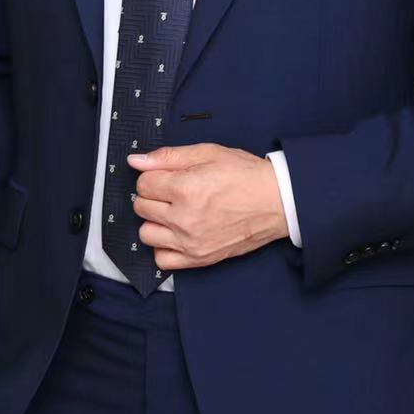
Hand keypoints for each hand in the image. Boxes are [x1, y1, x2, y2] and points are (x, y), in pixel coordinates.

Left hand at [125, 143, 288, 271]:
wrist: (277, 202)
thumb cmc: (246, 176)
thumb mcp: (208, 153)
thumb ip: (168, 157)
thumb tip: (136, 161)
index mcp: (186, 188)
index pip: (143, 183)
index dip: (153, 176)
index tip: (167, 176)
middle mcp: (184, 218)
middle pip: (141, 207)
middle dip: (153, 196)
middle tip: (173, 192)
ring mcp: (190, 242)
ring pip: (146, 234)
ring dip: (155, 221)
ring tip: (174, 213)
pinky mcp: (199, 259)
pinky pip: (162, 260)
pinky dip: (164, 247)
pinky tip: (176, 234)